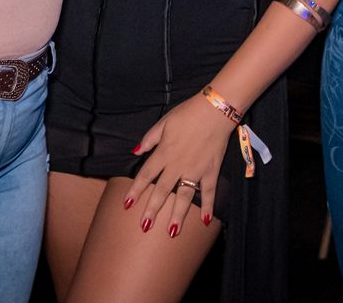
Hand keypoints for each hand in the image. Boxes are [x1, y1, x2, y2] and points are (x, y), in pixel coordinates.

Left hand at [124, 93, 235, 237]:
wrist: (215, 110)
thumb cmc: (187, 113)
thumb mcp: (164, 122)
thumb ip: (149, 139)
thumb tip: (135, 152)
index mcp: (164, 153)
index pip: (146, 175)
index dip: (135, 190)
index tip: (127, 204)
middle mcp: (178, 165)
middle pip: (162, 191)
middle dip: (152, 210)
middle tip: (145, 227)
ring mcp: (196, 170)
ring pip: (184, 197)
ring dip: (178, 215)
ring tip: (172, 232)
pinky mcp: (211, 171)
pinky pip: (209, 192)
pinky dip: (208, 206)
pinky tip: (205, 220)